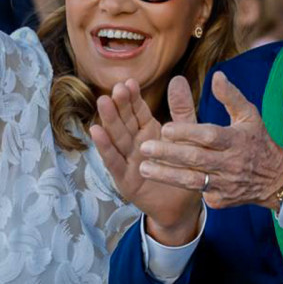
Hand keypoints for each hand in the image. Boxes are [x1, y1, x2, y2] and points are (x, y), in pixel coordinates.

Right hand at [91, 78, 202, 244]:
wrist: (183, 205)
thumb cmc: (183, 168)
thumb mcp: (186, 135)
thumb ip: (182, 109)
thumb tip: (178, 78)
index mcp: (149, 130)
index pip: (139, 110)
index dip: (133, 97)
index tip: (129, 82)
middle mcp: (135, 143)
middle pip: (125, 121)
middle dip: (120, 104)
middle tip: (115, 88)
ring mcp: (127, 160)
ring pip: (117, 138)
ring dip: (109, 121)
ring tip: (103, 102)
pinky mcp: (124, 179)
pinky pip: (113, 161)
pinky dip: (105, 147)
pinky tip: (96, 131)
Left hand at [140, 71, 282, 212]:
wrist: (275, 179)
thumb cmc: (257, 141)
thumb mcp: (249, 115)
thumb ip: (231, 96)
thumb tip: (216, 75)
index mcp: (236, 140)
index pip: (209, 136)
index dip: (187, 133)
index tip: (165, 127)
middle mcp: (230, 163)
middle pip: (196, 159)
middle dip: (168, 154)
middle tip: (144, 147)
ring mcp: (225, 184)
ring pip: (191, 181)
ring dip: (166, 175)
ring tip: (143, 167)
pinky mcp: (220, 200)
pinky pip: (197, 193)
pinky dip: (178, 187)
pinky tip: (158, 180)